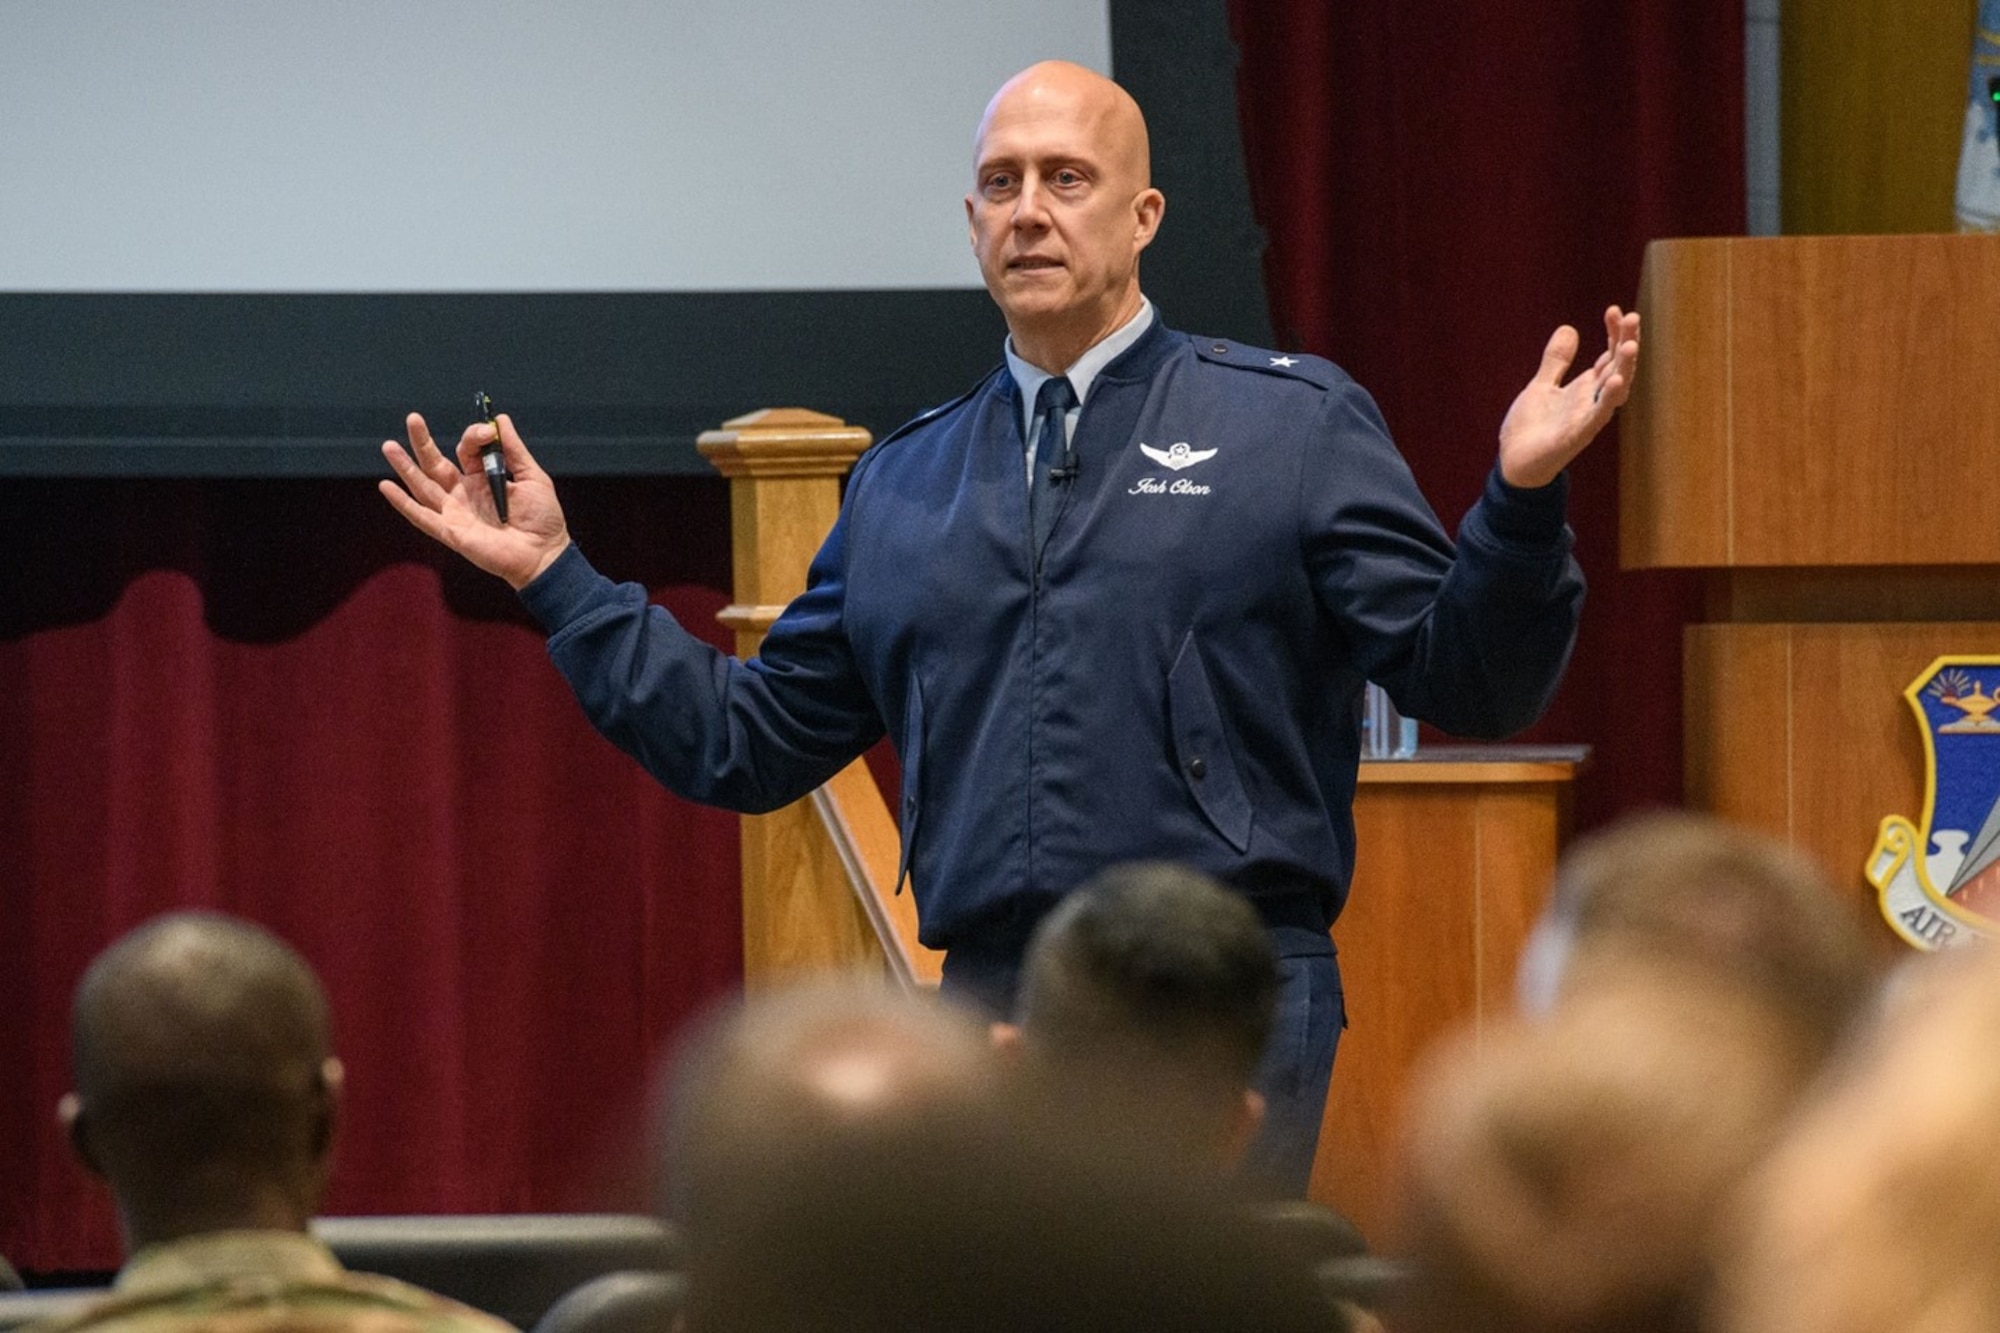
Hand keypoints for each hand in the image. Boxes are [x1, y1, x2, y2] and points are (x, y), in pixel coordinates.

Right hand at [378, 411, 571, 588]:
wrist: (544, 554)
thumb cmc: (542, 518)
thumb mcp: (532, 477)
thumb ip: (514, 450)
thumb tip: (499, 418)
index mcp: (483, 478)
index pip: (467, 450)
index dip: (474, 436)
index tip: (487, 431)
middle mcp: (464, 492)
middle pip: (436, 463)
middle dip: (423, 442)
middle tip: (413, 418)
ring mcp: (456, 512)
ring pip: (423, 486)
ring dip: (405, 467)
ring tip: (388, 446)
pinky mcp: (451, 532)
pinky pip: (422, 517)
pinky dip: (403, 503)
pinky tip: (385, 486)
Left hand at [1496, 305, 1640, 488]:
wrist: (1514, 464)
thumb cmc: (1531, 429)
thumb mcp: (1541, 386)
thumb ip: (1556, 361)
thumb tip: (1569, 328)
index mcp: (1585, 388)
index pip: (1609, 356)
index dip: (1614, 333)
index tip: (1614, 310)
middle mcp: (1592, 401)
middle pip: (1618, 368)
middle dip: (1627, 343)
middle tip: (1633, 317)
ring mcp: (1587, 419)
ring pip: (1615, 391)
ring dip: (1624, 368)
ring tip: (1630, 345)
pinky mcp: (1576, 436)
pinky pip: (1597, 417)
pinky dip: (1607, 400)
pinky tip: (1615, 383)